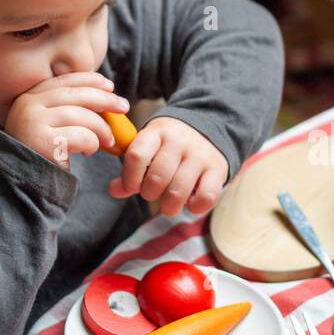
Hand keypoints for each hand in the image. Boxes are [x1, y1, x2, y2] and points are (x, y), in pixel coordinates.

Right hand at [4, 72, 129, 168]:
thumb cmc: (43, 154)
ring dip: (102, 128)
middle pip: (76, 94)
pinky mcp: (43, 142)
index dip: (90, 80)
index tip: (110, 86)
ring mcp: (33, 123)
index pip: (64, 81)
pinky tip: (89, 152)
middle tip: (124, 107)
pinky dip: (92, 143)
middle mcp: (27, 106)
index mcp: (29, 97)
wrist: (22, 185)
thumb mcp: (51, 124)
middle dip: (104, 99)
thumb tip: (106, 93)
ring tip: (109, 141)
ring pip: (81, 115)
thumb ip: (68, 107)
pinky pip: (81, 136)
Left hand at [109, 116, 228, 215]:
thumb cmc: (168, 146)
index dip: (130, 179)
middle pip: (157, 178)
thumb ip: (130, 171)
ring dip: (169, 206)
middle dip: (150, 194)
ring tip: (169, 204)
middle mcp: (179, 141)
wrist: (206, 128)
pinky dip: (195, 207)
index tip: (132, 186)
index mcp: (157, 132)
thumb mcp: (148, 149)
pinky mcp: (218, 168)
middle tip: (153, 193)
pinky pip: (206, 196)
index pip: (136, 156)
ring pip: (178, 191)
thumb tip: (115, 190)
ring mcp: (200, 154)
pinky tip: (190, 203)